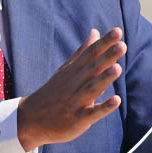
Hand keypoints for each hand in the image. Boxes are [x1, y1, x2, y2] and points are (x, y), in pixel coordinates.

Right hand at [14, 28, 125, 151]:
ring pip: (91, 89)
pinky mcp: (77, 119)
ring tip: (117, 68)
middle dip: (107, 58)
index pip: (90, 54)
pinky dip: (103, 108)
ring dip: (104, 79)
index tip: (117, 31)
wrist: (29, 120)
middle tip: (122, 45)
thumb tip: (95, 31)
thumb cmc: (53, 93)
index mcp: (73, 72)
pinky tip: (116, 100)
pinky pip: (91, 113)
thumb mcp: (66, 70)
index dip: (104, 43)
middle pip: (92, 69)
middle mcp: (74, 85)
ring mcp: (75, 102)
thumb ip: (83, 52)